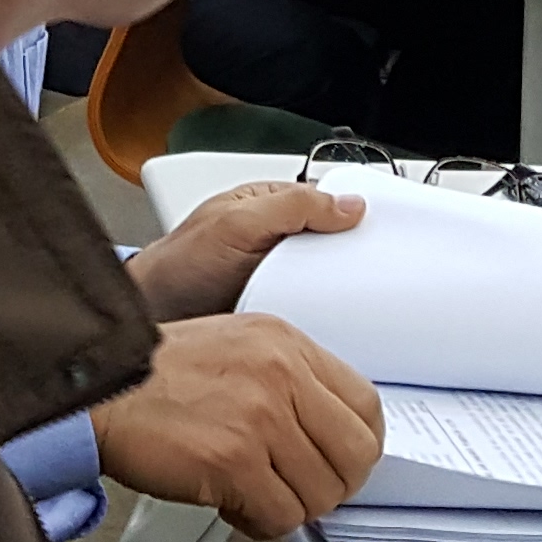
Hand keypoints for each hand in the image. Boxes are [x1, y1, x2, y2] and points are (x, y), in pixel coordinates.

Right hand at [89, 314, 383, 538]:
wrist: (98, 388)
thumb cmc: (152, 375)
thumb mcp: (236, 346)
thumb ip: (286, 378)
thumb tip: (326, 429)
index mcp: (284, 343)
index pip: (366, 404)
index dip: (358, 445)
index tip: (340, 461)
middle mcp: (279, 374)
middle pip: (356, 454)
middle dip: (334, 485)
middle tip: (303, 489)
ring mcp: (258, 418)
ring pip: (321, 494)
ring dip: (291, 508)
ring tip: (258, 495)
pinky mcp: (232, 461)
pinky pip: (281, 518)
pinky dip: (261, 525)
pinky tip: (236, 506)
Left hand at [126, 176, 363, 320]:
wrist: (148, 319)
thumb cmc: (177, 266)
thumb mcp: (235, 223)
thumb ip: (289, 207)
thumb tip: (348, 205)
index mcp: (271, 208)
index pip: (331, 205)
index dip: (360, 219)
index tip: (393, 237)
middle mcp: (277, 243)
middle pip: (335, 249)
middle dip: (358, 264)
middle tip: (386, 284)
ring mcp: (277, 281)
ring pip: (328, 286)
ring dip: (344, 300)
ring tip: (371, 314)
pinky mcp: (274, 316)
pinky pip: (312, 317)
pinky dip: (326, 325)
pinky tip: (339, 337)